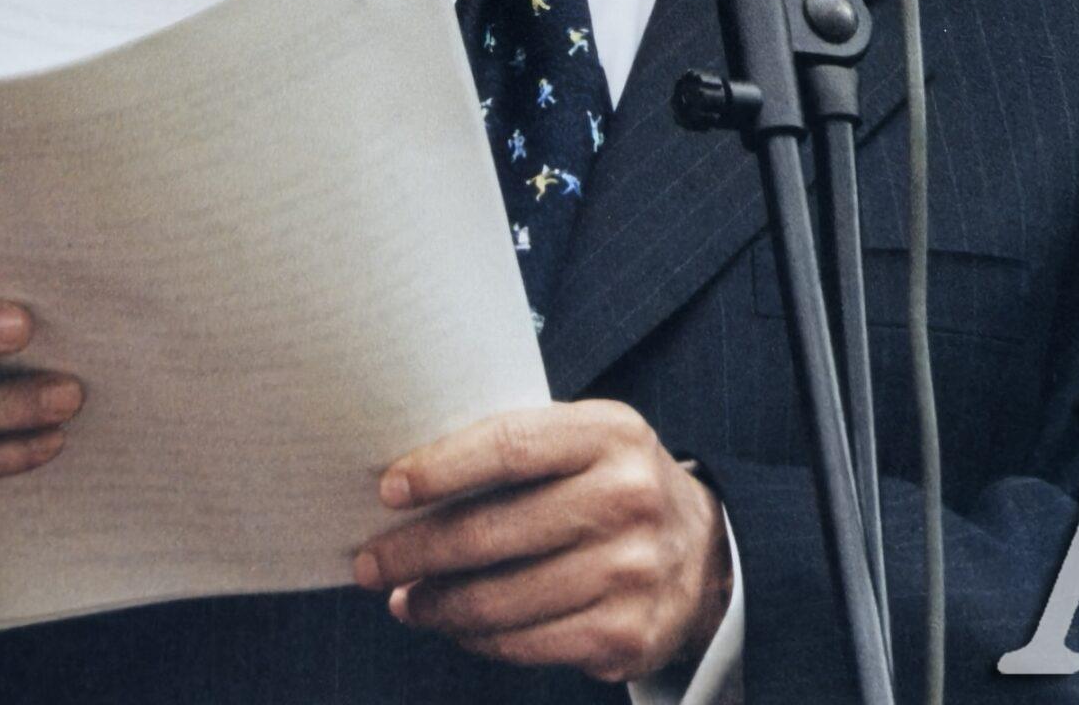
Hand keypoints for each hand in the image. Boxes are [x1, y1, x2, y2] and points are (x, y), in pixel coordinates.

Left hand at [354, 400, 732, 685]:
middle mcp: (627, 500)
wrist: (706, 554)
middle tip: (372, 561)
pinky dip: (476, 637)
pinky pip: (524, 643)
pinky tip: (454, 624)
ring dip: (436, 604)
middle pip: (493, 532)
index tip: (390, 490)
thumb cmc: (615, 486)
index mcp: (611, 434)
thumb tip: (410, 483)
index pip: (510, 446)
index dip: (442, 469)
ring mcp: (630, 572)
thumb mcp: (589, 440)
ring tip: (405, 598)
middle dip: (416, 552)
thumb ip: (521, 447)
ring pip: (499, 599)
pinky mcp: (625, 635)